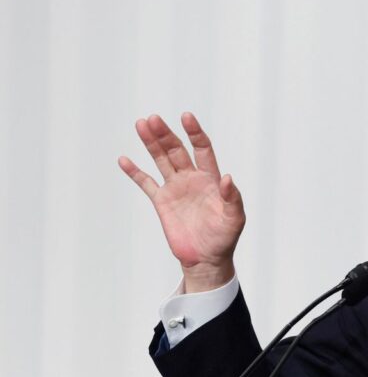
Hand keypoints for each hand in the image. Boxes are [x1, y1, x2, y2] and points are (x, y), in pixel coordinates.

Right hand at [118, 113, 244, 291]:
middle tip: (153, 119)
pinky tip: (124, 159)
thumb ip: (233, 197)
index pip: (202, 149)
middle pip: (176, 150)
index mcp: (211, 179)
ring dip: (151, 143)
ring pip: (161, 160)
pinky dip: (135, 172)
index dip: (195, 133)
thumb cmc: (224, 238)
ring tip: (141, 124)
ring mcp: (175, 188)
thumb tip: (229, 178)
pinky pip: (146, 183)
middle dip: (165, 134)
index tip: (186, 117)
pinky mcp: (162, 202)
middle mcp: (192, 179)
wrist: (206, 259)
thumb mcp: (234, 218)